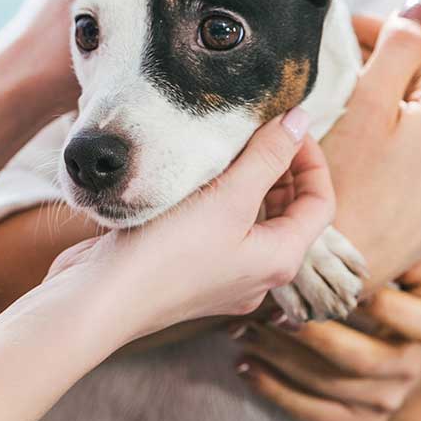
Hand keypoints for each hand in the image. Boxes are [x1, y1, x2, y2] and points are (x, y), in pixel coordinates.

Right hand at [44, 108, 333, 344]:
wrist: (100, 300)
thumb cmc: (166, 254)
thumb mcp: (226, 198)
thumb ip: (267, 157)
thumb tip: (300, 120)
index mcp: (280, 260)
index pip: (321, 203)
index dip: (312, 159)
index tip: (287, 126)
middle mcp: (258, 274)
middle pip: (289, 213)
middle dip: (280, 168)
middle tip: (257, 130)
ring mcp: (224, 277)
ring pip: (252, 220)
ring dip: (247, 181)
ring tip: (225, 146)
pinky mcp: (190, 272)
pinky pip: (220, 229)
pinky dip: (218, 200)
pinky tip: (192, 177)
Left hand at [235, 251, 420, 420]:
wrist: (415, 370)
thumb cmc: (402, 303)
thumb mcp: (416, 276)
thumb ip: (404, 252)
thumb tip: (389, 232)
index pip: (387, 309)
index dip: (343, 294)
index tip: (305, 276)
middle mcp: (411, 366)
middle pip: (352, 355)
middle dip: (303, 333)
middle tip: (261, 311)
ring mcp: (387, 401)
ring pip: (326, 384)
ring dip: (279, 359)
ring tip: (242, 332)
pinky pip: (314, 413)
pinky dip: (275, 391)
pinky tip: (245, 368)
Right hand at [323, 3, 420, 286]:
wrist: (347, 268)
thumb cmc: (347, 188)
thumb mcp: (366, 105)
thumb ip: (396, 48)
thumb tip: (419, 8)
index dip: (381, 31)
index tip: (346, 32)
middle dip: (390, 71)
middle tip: (341, 71)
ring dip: (400, 111)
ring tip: (356, 116)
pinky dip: (409, 147)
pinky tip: (375, 156)